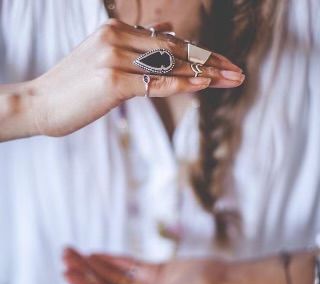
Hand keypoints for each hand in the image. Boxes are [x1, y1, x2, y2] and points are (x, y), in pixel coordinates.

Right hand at [26, 19, 242, 136]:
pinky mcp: (111, 80)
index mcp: (118, 31)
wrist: (40, 103)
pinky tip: (206, 83)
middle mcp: (118, 37)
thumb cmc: (74, 88)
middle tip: (239, 71)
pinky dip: (181, 83)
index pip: (170, 42)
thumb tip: (167, 33)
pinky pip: (154, 82)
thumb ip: (138, 48)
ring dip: (206, 73)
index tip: (224, 65)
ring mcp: (114, 57)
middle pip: (177, 50)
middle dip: (212, 62)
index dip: (200, 53)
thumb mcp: (106, 60)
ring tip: (234, 79)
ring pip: (170, 65)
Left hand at [63, 248, 226, 283]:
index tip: (68, 272)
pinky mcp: (151, 273)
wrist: (218, 278)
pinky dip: (110, 259)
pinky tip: (95, 253)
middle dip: (83, 271)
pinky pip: (126, 266)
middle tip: (64, 253)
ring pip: (111, 275)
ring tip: (73, 250)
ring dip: (92, 263)